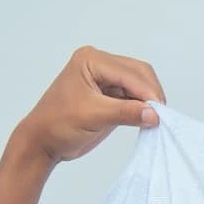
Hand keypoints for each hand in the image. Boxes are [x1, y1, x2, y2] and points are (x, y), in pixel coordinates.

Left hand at [17, 46, 166, 162]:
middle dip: (151, 93)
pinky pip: (133, 96)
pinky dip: (142, 107)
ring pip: (139, 84)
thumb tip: (154, 114)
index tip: (160, 113)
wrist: (43, 142)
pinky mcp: (110, 95)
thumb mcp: (93, 116)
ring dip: (148, 100)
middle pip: (138, 73)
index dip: (147, 91)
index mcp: (91, 60)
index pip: (129, 72)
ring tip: (154, 119)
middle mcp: (100, 64)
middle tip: (160, 116)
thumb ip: (125, 112)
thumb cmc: (58, 125)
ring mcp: (105, 79)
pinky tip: (146, 119)